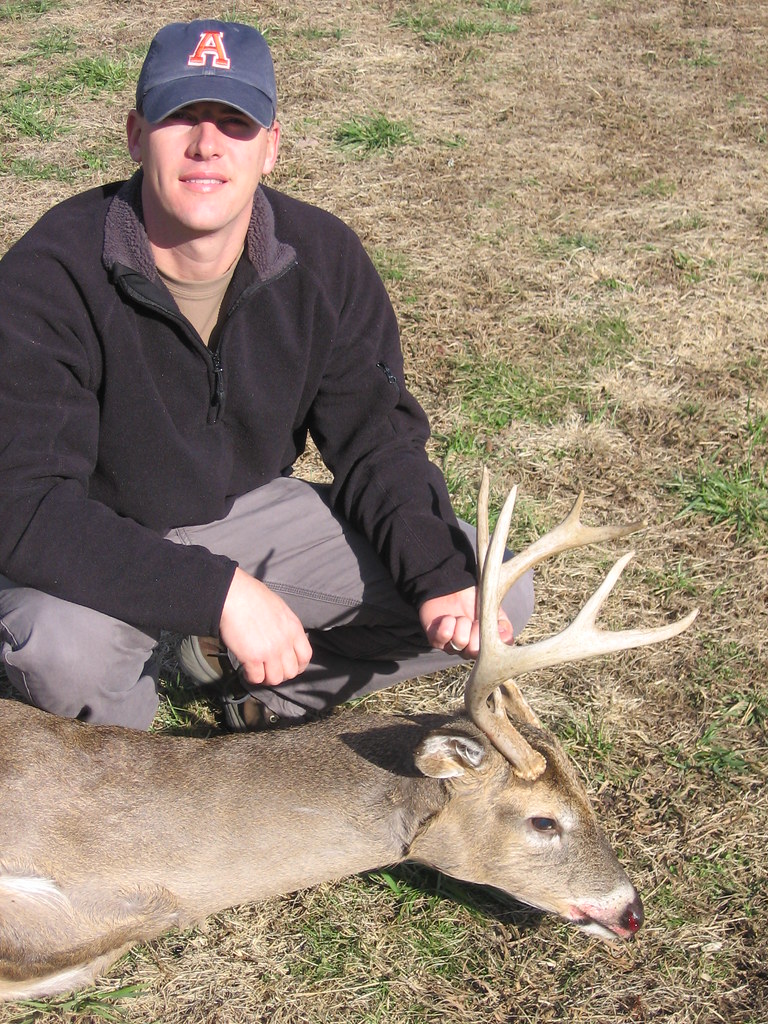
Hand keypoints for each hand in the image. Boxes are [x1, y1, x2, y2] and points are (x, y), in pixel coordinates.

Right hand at [219, 568, 312, 685]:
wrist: (235, 595)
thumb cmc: (252, 597)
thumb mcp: (279, 609)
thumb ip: (285, 627)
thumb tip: (282, 639)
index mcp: (294, 628)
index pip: (305, 656)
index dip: (298, 666)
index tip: (288, 667)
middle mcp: (285, 642)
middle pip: (291, 672)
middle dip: (280, 674)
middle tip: (269, 670)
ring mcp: (270, 651)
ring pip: (275, 679)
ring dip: (266, 678)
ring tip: (257, 671)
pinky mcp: (253, 658)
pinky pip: (256, 678)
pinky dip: (251, 677)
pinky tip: (246, 670)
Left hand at [418, 586, 512, 658]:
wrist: (453, 586)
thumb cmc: (475, 600)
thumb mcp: (494, 610)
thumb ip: (503, 625)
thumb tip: (506, 639)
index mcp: (485, 645)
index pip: (493, 654)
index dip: (492, 638)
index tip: (491, 623)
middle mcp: (469, 650)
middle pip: (475, 651)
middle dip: (476, 631)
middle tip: (473, 620)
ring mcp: (452, 647)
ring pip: (460, 641)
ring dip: (461, 623)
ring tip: (459, 617)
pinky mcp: (436, 640)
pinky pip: (444, 636)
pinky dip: (448, 622)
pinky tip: (448, 618)